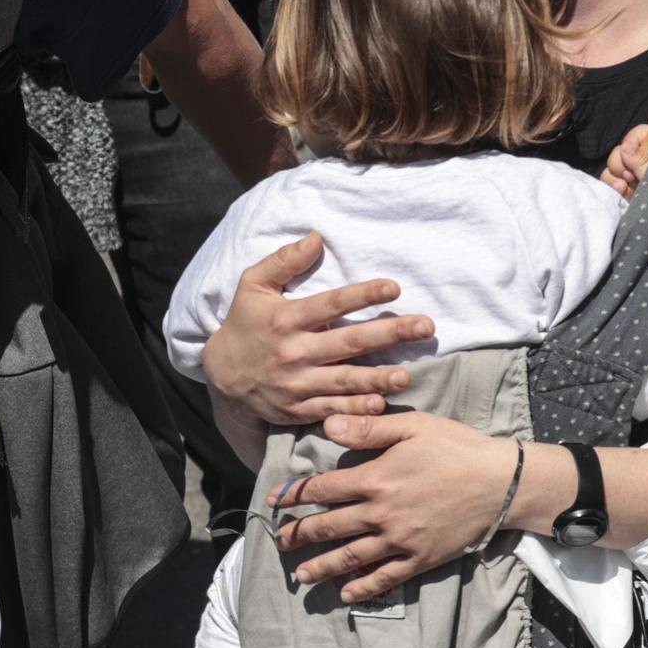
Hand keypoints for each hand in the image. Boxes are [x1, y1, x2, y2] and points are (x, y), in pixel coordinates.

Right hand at [199, 231, 431, 426]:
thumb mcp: (252, 285)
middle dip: (389, 334)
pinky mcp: (297, 408)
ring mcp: (295, 383)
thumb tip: (316, 237)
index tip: (394, 288)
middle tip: (425, 327)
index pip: (331, 304)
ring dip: (378, 378)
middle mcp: (292, 351)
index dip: (363, 295)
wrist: (222, 375)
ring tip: (407, 375)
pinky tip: (380, 404)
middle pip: (348, 342)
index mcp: (285, 318)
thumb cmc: (244, 324)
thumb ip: (283, 261)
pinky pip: (331, 409)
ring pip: (344, 381)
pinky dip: (355, 409)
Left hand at [269, 412, 520, 601]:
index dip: (294, 495)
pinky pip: (386, 577)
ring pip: (350, 557)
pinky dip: (365, 587)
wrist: (502, 482)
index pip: (322, 490)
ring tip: (301, 575)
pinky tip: (348, 594)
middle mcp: (380, 514)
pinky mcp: (420, 558)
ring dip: (322, 566)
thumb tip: (326, 426)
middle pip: (328, 527)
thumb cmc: (455, 448)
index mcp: (374, 479)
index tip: (274, 501)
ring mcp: (400, 540)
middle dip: (299, 534)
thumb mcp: (410, 427)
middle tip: (278, 542)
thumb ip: (366, 429)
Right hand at [601, 124, 647, 199]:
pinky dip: (611, 186)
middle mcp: (644, 161)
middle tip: (630, 175)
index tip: (630, 153)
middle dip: (620, 162)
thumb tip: (626, 146)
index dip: (632, 140)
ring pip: (612, 166)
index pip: (641, 134)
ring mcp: (633, 176)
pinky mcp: (625, 189)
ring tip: (625, 186)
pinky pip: (609, 181)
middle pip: (621, 150)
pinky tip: (620, 191)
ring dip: (614, 175)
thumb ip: (641, 160)